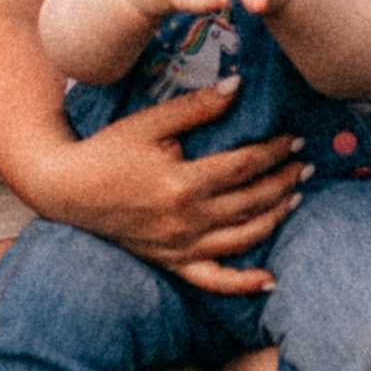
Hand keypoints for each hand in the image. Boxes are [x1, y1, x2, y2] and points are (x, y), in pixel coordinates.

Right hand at [39, 78, 297, 293]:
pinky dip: (244, 283)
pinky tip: (271, 280)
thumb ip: (195, 107)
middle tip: (305, 164)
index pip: (244, 166)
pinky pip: (214, 281)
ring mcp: (180, 247)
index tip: (294, 138)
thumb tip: (238, 86)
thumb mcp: (149, 123)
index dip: (274, 151)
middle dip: (283, 181)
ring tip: (295, 198)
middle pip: (251, 202)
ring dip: (274, 218)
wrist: (66, 191)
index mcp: (182, 183)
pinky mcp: (171, 263)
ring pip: (243, 238)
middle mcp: (186, 220)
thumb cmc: (107, 151)